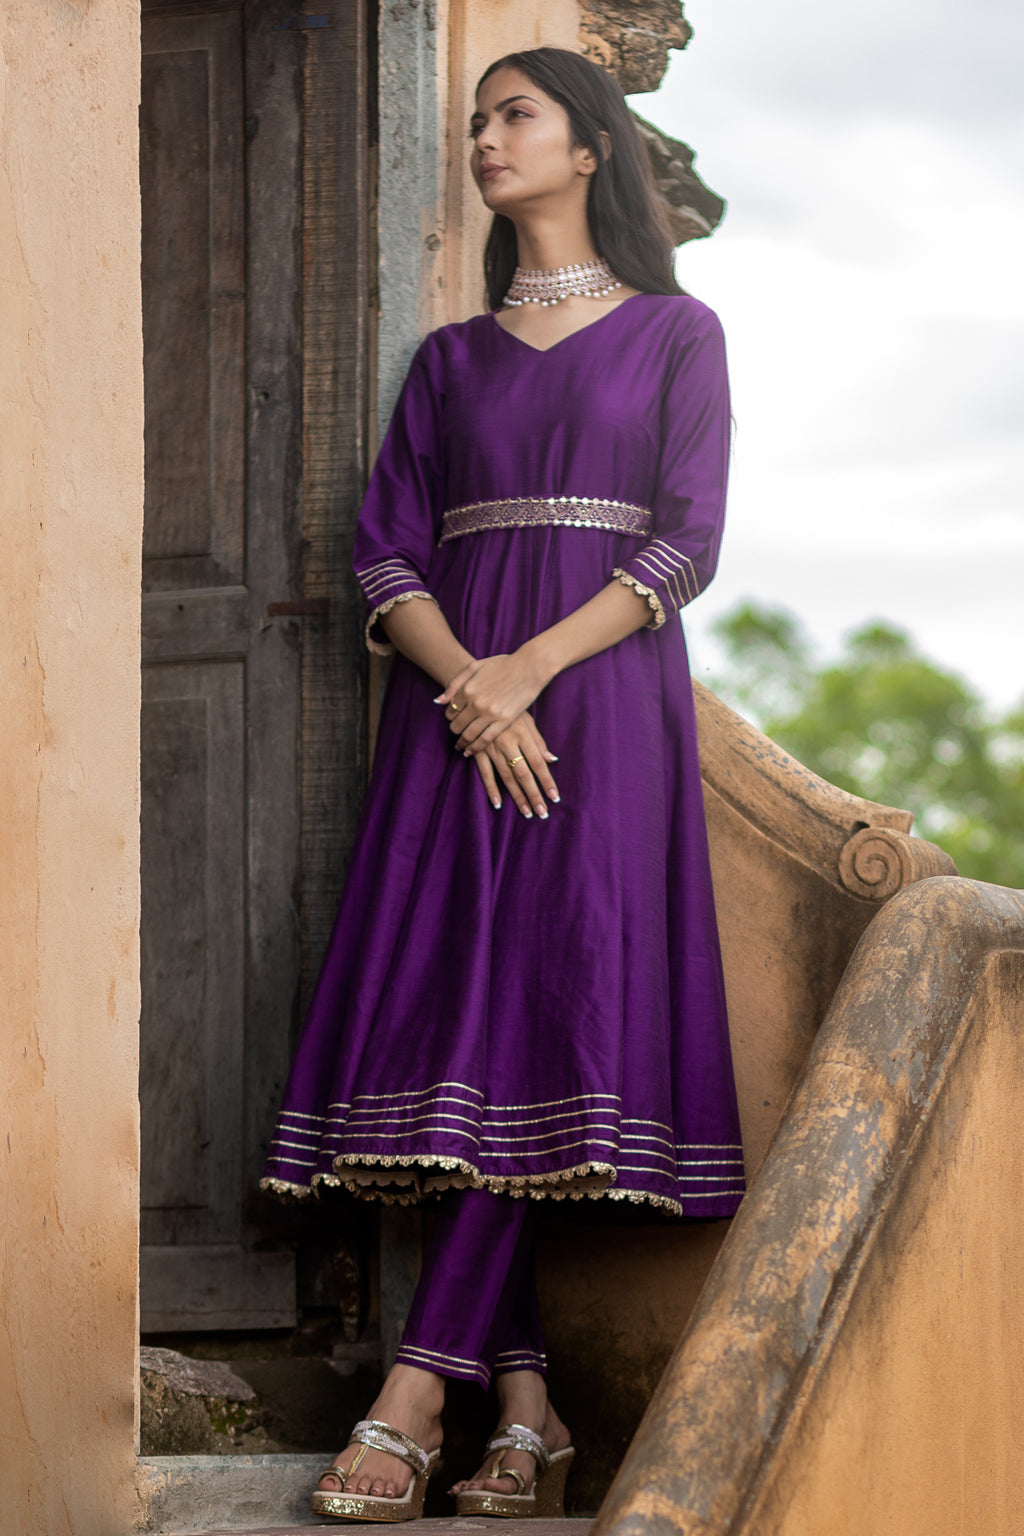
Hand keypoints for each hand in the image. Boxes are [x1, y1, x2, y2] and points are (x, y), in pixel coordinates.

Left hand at [435, 646, 551, 752]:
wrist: (529, 667)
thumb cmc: (502, 664)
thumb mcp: (474, 667)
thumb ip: (454, 684)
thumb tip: (438, 701)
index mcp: (467, 689)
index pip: (450, 711)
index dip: (450, 717)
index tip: (455, 720)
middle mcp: (476, 703)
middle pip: (457, 725)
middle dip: (455, 730)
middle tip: (458, 733)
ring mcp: (489, 713)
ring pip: (468, 735)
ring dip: (462, 742)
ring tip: (461, 746)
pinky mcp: (503, 721)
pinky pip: (484, 740)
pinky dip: (475, 748)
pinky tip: (470, 752)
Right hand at [469, 715, 559, 819]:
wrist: (478, 693)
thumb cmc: (507, 707)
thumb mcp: (526, 718)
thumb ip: (538, 740)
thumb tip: (552, 759)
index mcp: (523, 733)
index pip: (538, 762)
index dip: (547, 781)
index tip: (554, 797)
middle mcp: (508, 742)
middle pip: (524, 774)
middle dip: (534, 795)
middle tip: (542, 813)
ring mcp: (491, 747)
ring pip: (506, 777)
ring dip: (517, 796)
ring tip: (526, 812)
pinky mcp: (477, 750)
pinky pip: (485, 773)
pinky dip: (491, 789)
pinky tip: (498, 803)